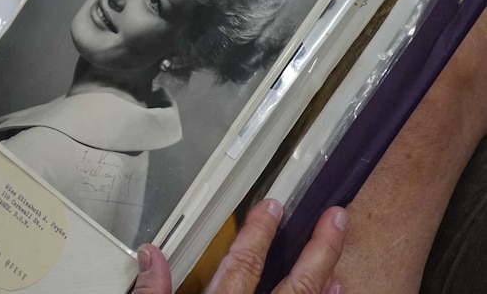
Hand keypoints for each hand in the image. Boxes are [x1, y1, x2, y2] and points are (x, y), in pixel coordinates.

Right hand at [132, 199, 349, 293]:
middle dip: (318, 250)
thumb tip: (150, 255)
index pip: (244, 265)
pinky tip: (335, 290)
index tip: (272, 206)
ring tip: (341, 256)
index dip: (260, 233)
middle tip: (337, 219)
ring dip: (327, 281)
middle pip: (295, 286)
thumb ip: (153, 292)